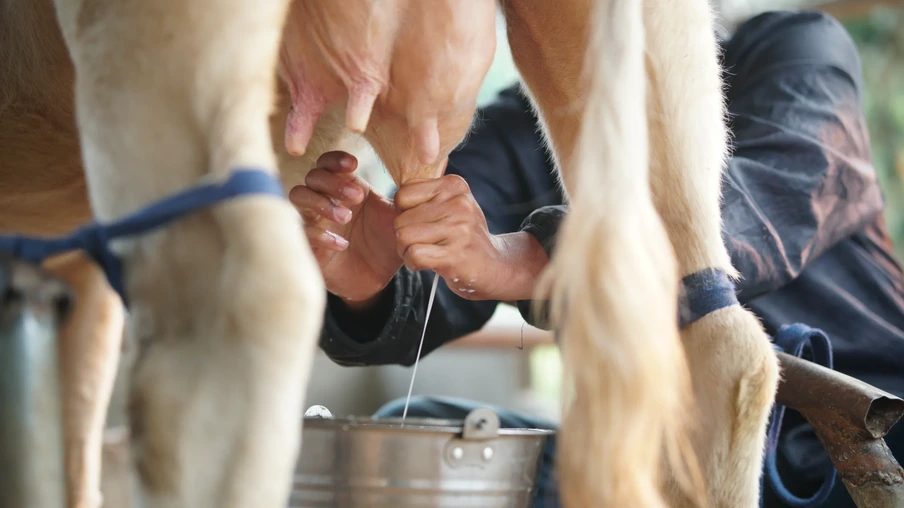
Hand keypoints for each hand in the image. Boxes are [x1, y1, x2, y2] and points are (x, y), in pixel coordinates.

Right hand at [289, 151, 401, 306]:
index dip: (336, 159)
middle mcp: (324, 200)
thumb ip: (400, 199)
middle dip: (332, 182)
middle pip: (313, 176)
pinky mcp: (308, 244)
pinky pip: (301, 232)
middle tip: (357, 197)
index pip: (329, 163)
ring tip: (347, 217)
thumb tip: (409, 182)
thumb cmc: (385, 243)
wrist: (377, 279)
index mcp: (345, 187)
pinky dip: (320, 235)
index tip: (353, 164)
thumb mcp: (397, 220)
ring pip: (298, 196)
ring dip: (321, 202)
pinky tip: (342, 244)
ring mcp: (313, 221)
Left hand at [394, 175, 547, 300]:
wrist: (494, 265)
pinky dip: (414, 263)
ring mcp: (459, 229)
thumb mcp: (451, 204)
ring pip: (403, 236)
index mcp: (454, 185)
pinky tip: (428, 264)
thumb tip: (395, 193)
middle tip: (424, 243)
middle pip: (400, 218)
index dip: (404, 213)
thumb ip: (426, 195)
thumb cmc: (463, 236)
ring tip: (426, 253)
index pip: (403, 194)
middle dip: (403, 236)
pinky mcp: (455, 254)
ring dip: (407, 251)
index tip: (422, 224)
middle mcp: (458, 203)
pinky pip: (414, 255)